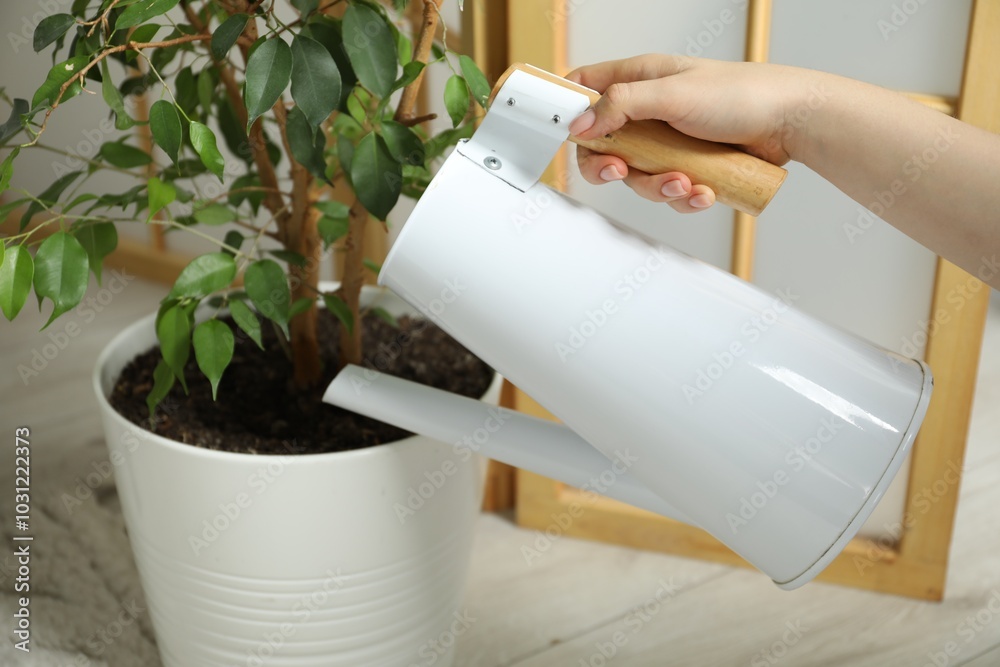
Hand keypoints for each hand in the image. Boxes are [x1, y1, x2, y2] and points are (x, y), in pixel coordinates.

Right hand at [567, 54, 806, 212]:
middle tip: (621, 171)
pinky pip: (668, 191)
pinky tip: (702, 190)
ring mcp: (668, 142)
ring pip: (638, 175)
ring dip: (657, 186)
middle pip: (604, 145)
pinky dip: (683, 197)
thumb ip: (622, 105)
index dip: (570, 110)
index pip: (587, 89)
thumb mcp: (673, 93)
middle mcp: (649, 111)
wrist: (791, 123)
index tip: (567, 135)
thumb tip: (582, 122)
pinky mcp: (687, 166)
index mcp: (640, 80)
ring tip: (684, 182)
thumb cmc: (743, 93)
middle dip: (610, 165)